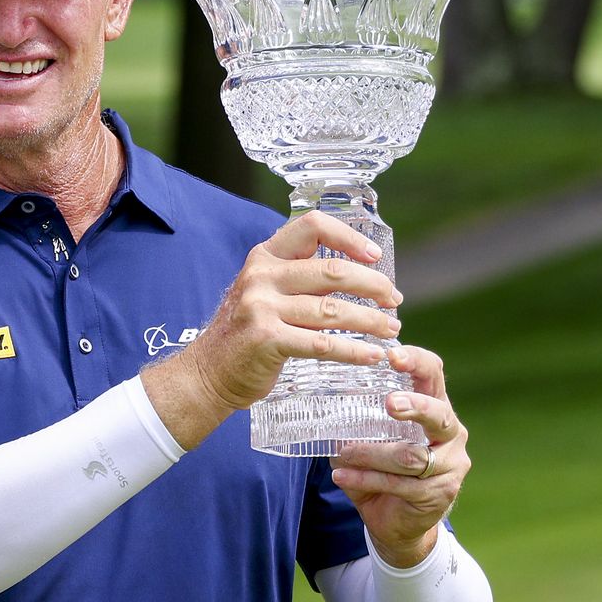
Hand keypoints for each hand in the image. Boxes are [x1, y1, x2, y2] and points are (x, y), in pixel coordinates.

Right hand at [142, 211, 402, 447]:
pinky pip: (322, 344)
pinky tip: (371, 356)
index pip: (312, 226)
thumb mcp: (266, 294)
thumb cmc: (246, 334)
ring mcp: (261, 307)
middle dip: (373, 285)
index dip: (349, 237)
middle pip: (332, 270)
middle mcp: (262, 275)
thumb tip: (360, 278)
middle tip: (394, 300)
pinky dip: (353, 351)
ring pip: (332, 310)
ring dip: (370, 321)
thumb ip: (302, 281)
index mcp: (264, 257)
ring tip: (391, 330)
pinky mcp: (266, 339)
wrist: (207, 374)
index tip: (375, 257)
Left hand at [331, 345, 470, 568]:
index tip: (392, 355)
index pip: (434, 374)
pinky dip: (366, 478)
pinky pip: (400, 484)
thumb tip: (321, 398)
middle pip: (439, 414)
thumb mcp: (372, 438)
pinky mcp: (440, 492)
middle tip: (391, 404)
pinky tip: (341, 477)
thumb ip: (358, 418)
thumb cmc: (384, 469)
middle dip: (415, 407)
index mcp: (435, 406)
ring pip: (411, 455)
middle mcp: (451, 432)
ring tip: (341, 454)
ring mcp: (450, 464)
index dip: (417, 361)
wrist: (399, 523)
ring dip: (370, 454)